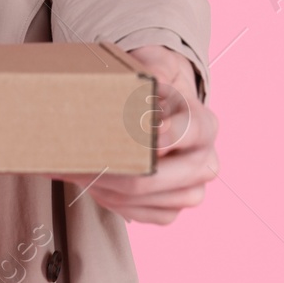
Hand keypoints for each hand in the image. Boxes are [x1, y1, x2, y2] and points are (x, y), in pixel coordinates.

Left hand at [53, 44, 217, 225]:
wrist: (159, 112)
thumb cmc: (153, 90)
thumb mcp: (154, 68)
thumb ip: (154, 68)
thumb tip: (149, 80)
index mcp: (204, 125)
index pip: (188, 132)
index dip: (160, 135)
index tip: (131, 132)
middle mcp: (205, 161)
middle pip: (159, 178)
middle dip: (115, 170)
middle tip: (80, 160)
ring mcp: (192, 190)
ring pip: (147, 200)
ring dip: (107, 188)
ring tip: (78, 170)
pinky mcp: (173, 209)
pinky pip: (143, 214)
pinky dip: (114, 202)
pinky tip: (96, 183)